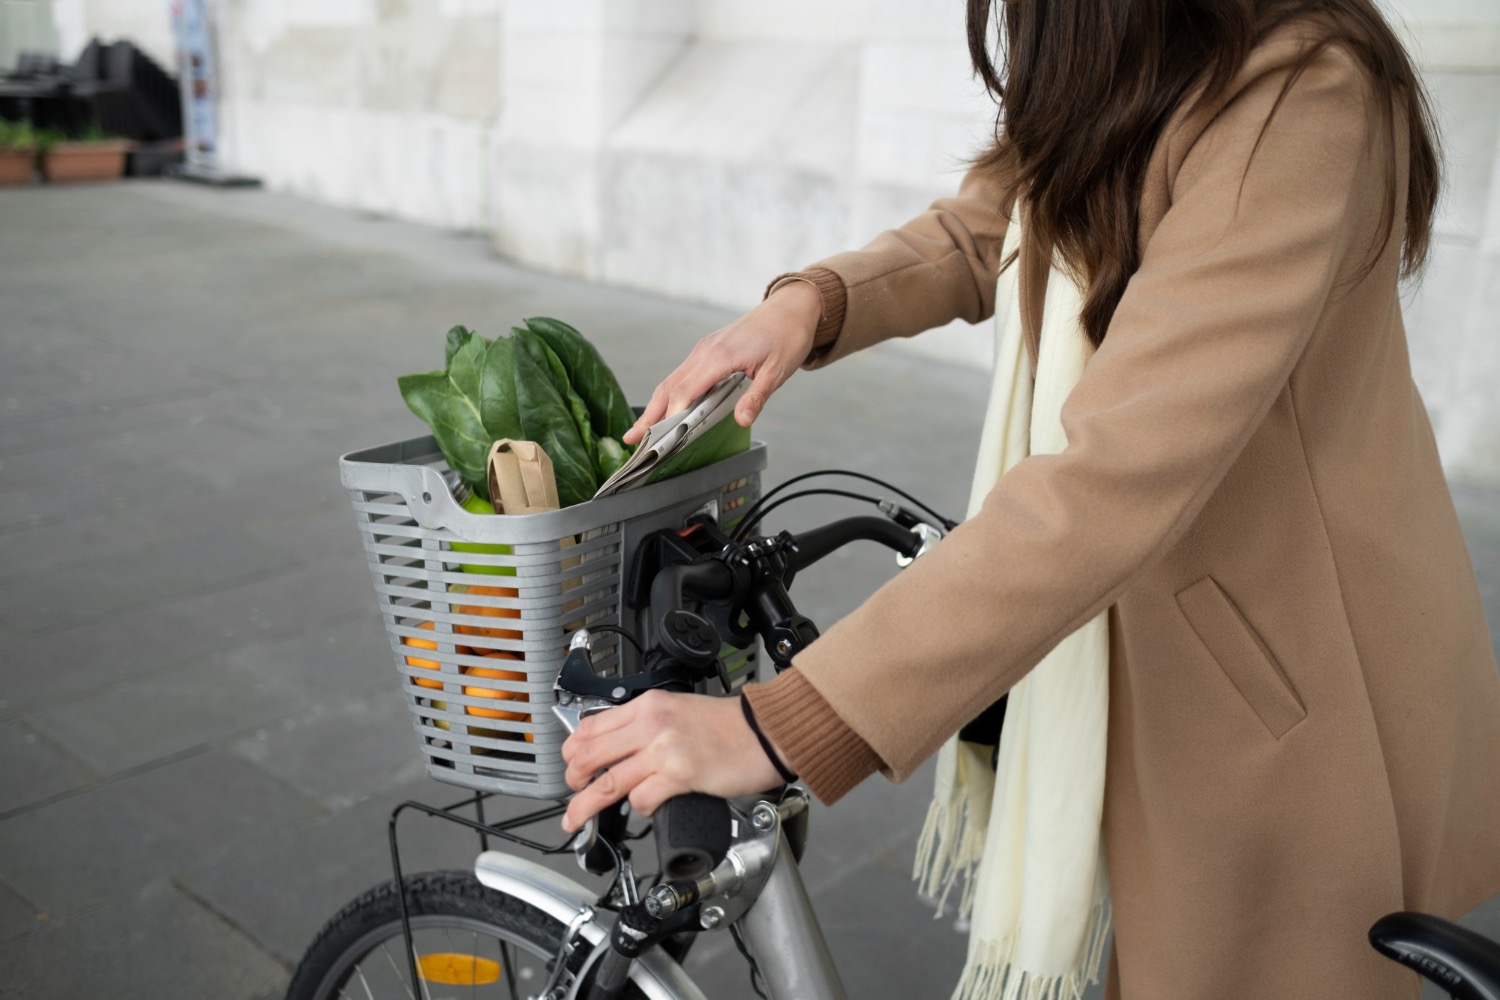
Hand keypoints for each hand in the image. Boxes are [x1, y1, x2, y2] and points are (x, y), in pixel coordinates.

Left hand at [560, 691, 787, 832]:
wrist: (765, 731)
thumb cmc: (728, 725)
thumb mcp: (677, 709)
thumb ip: (646, 723)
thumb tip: (616, 747)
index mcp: (647, 705)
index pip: (590, 726)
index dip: (572, 751)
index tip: (571, 764)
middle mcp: (650, 724)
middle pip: (588, 755)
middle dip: (572, 780)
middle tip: (572, 792)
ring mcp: (664, 750)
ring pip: (605, 783)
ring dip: (584, 807)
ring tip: (576, 820)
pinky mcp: (680, 775)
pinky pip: (640, 799)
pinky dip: (637, 808)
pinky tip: (645, 807)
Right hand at [623, 280, 821, 444]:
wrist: (791, 307)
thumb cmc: (786, 336)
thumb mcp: (776, 372)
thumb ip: (756, 397)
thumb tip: (742, 421)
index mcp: (720, 356)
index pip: (686, 392)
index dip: (671, 416)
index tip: (660, 440)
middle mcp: (705, 351)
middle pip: (669, 387)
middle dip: (650, 415)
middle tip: (632, 439)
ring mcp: (704, 349)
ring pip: (672, 380)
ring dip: (656, 405)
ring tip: (641, 429)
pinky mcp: (708, 349)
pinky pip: (683, 374)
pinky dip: (670, 393)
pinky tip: (668, 409)